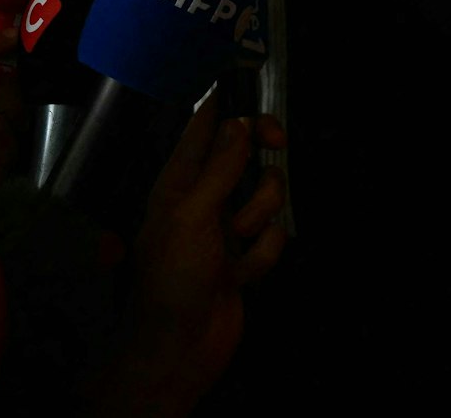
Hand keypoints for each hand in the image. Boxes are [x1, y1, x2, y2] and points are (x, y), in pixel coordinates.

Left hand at [92, 101, 286, 415]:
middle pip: (246, 155)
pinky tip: (242, 275)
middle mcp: (204, 198)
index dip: (232, 109)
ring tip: (240, 241)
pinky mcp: (246, 257)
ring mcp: (226, 228)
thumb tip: (240, 122)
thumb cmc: (173, 276)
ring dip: (262, 214)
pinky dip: (263, 254)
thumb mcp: (192, 214)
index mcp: (180, 180)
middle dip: (261, 158)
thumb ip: (219, 167)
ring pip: (266, 195)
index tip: (258, 104)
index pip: (205, 127)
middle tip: (276, 146)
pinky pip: (273, 237)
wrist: (179, 346)